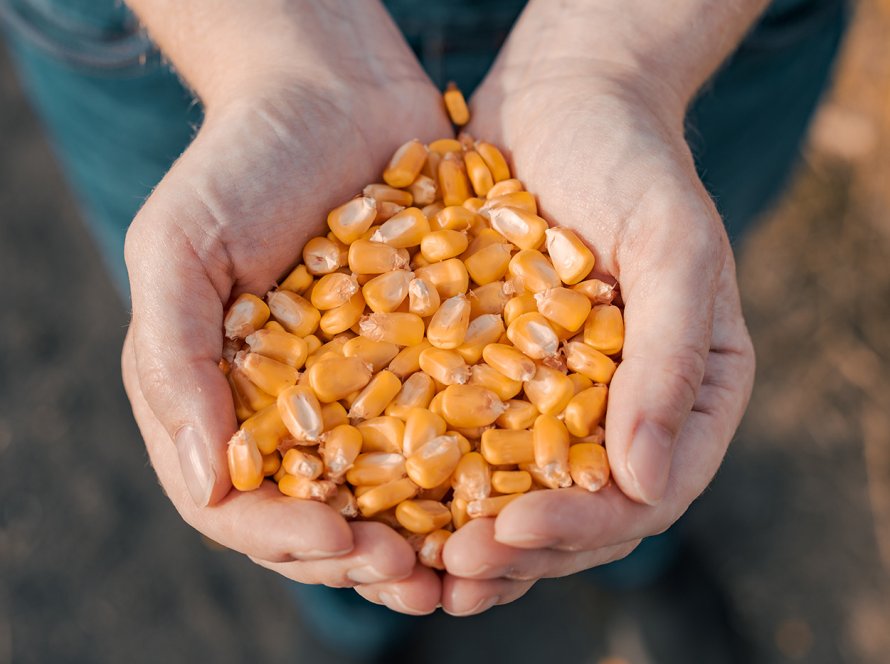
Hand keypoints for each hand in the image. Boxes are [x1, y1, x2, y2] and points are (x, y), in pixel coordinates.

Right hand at [122, 8, 450, 609]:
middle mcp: (296, 410)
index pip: (243, 506)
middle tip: (425, 580)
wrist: (332, 91)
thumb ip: (174, 363)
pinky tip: (518, 485)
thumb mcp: (179, 249)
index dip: (290, 539)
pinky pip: (454, 424)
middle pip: (324, 516)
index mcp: (224, 402)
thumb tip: (206, 486)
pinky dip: (479, 464)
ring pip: (395, 489)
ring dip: (432, 535)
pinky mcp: (429, 357)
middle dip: (370, 557)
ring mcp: (366, 388)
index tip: (345, 544)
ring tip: (474, 564)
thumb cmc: (240, 163)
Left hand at [439, 61, 755, 614]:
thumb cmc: (633, 160)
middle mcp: (622, 410)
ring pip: (514, 489)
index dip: (581, 525)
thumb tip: (649, 486)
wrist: (563, 99)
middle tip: (450, 571)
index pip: (644, 494)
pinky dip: (428, 471)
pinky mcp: (494, 369)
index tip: (514, 531)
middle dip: (515, 548)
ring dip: (465, 534)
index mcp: (687, 396)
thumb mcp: (671, 245)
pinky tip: (376, 496)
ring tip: (412, 569)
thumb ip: (673, 361)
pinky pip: (463, 433)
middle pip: (575, 509)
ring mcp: (555, 394)